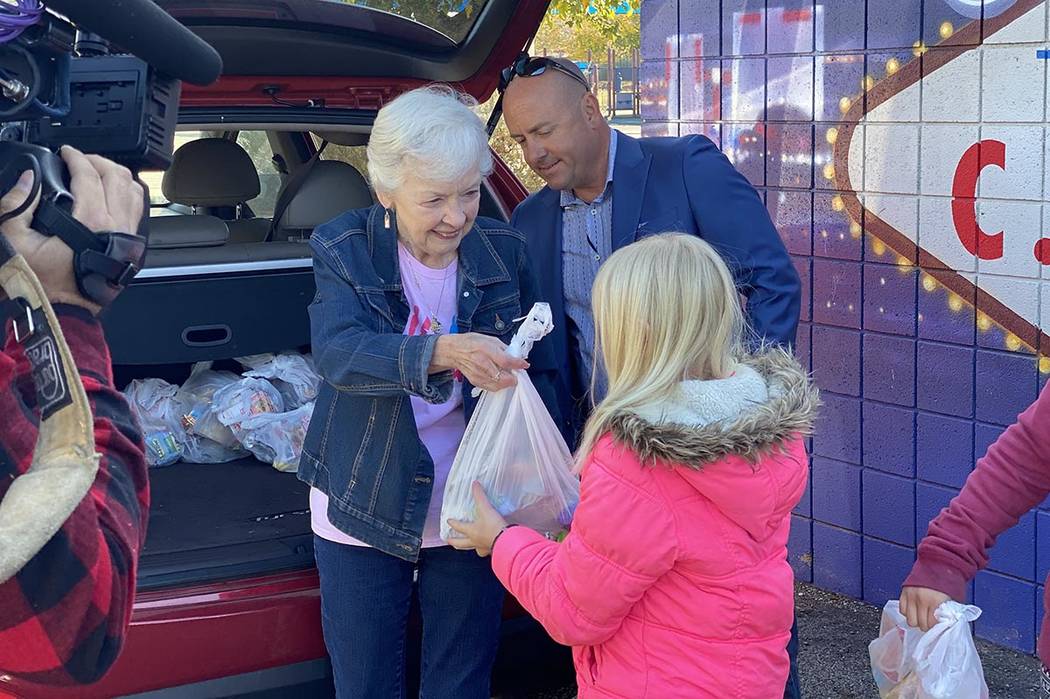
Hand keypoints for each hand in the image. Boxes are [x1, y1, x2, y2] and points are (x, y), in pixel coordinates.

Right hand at [0, 147, 143, 314]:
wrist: (62, 312)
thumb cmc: (42, 283)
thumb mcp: (14, 241)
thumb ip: (16, 205)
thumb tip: (26, 180)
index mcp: (90, 221)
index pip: (89, 175)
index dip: (75, 157)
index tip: (65, 152)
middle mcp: (115, 225)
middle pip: (117, 176)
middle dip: (98, 160)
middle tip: (80, 159)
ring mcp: (127, 236)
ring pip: (133, 191)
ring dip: (116, 175)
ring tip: (96, 171)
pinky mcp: (131, 247)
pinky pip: (137, 210)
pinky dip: (127, 194)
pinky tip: (112, 193)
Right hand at [431, 333, 527, 392]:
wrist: (454, 351)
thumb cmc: (472, 342)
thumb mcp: (490, 339)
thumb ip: (504, 348)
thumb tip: (516, 357)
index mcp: (486, 349)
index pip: (506, 361)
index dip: (518, 364)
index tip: (525, 365)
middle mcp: (482, 363)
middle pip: (503, 377)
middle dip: (514, 376)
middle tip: (516, 372)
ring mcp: (478, 374)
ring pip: (499, 385)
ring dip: (507, 382)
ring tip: (508, 376)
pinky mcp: (475, 381)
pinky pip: (492, 388)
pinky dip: (499, 385)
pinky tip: (500, 379)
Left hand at [447, 481, 509, 556]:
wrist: (506, 541)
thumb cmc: (493, 526)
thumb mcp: (486, 508)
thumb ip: (480, 495)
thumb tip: (475, 484)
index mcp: (471, 531)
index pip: (459, 527)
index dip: (453, 523)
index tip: (448, 521)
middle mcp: (476, 541)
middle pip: (462, 544)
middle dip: (455, 542)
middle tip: (449, 542)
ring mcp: (484, 548)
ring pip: (476, 550)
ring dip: (473, 548)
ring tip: (473, 547)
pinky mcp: (494, 551)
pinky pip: (489, 551)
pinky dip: (489, 549)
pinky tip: (491, 546)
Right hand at [899, 586, 951, 631]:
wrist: (938, 565)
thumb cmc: (948, 583)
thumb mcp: (952, 599)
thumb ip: (946, 613)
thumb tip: (943, 625)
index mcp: (935, 601)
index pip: (931, 624)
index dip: (935, 626)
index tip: (937, 624)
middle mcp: (921, 600)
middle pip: (920, 624)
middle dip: (926, 625)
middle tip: (930, 620)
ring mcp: (911, 596)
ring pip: (910, 621)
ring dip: (916, 620)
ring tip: (921, 616)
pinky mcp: (904, 593)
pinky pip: (902, 610)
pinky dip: (908, 612)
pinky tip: (915, 609)